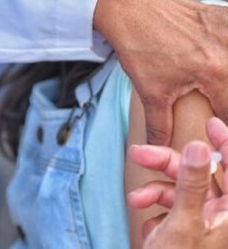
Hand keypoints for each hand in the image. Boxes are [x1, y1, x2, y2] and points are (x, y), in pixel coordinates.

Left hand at [94, 0, 227, 144]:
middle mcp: (227, 49)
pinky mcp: (221, 14)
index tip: (220, 133)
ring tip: (217, 82)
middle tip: (217, 103)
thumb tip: (161, 145)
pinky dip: (227, 49)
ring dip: (226, 74)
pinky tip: (219, 53)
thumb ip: (160, 123)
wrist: (128, 8)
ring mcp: (226, 28)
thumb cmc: (140, 48)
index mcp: (216, 72)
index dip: (226, 128)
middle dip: (226, 99)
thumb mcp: (151, 91)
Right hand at [128, 117, 227, 248]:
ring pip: (181, 190)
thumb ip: (193, 183)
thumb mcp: (184, 224)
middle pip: (199, 176)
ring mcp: (203, 225)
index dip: (224, 143)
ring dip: (156, 191)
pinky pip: (172, 209)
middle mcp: (219, 217)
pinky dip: (156, 212)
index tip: (210, 123)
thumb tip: (200, 146)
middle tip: (141, 154)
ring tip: (136, 200)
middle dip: (168, 165)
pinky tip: (147, 226)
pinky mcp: (186, 232)